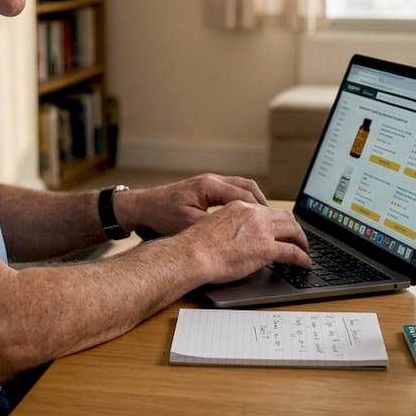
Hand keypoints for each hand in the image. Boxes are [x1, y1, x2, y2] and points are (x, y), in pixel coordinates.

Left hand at [116, 173, 267, 236]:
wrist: (139, 209)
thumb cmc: (159, 216)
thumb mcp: (187, 224)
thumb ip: (213, 227)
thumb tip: (237, 235)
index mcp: (210, 186)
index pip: (245, 194)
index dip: (261, 210)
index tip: (273, 223)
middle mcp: (212, 181)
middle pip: (248, 187)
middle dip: (264, 204)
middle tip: (276, 221)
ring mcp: (208, 184)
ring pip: (241, 188)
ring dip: (255, 202)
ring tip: (266, 220)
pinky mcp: (204, 191)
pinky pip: (231, 193)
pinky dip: (243, 203)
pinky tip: (246, 218)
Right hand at [177, 200, 310, 282]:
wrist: (192, 254)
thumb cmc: (195, 245)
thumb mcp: (214, 224)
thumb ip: (231, 226)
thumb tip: (239, 238)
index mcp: (240, 207)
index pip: (267, 210)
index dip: (279, 220)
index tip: (282, 228)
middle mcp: (254, 215)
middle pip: (285, 217)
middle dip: (295, 228)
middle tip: (298, 238)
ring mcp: (262, 231)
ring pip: (293, 231)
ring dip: (302, 241)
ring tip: (304, 250)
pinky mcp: (266, 249)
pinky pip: (293, 252)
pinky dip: (302, 258)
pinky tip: (304, 263)